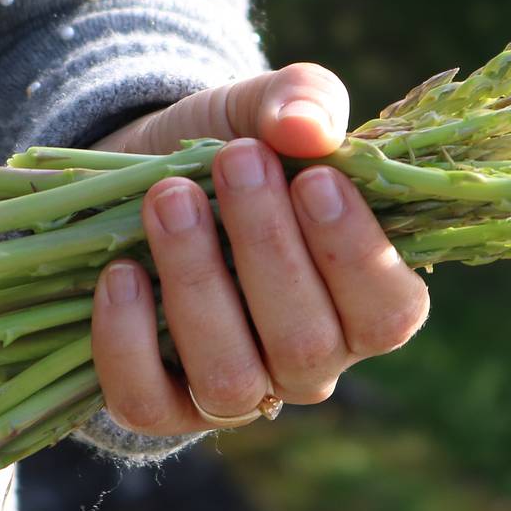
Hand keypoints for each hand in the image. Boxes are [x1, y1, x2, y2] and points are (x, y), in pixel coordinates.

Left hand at [88, 64, 430, 432]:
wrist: (140, 181)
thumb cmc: (232, 152)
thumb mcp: (268, 111)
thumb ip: (305, 102)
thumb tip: (306, 126)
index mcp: (361, 304)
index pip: (389, 314)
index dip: (357, 256)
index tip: (315, 179)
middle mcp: (308, 364)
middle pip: (307, 344)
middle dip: (268, 248)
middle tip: (236, 162)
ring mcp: (235, 395)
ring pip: (230, 378)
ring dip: (197, 284)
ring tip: (169, 199)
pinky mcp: (160, 408)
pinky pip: (147, 403)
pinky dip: (128, 340)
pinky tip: (121, 270)